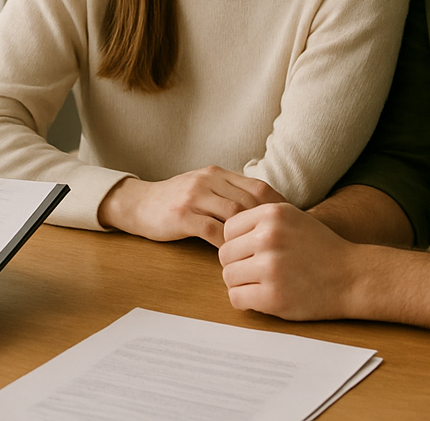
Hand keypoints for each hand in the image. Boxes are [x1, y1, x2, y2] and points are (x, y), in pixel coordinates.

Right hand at [97, 166, 285, 246]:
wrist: (138, 204)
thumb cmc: (176, 201)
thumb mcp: (204, 188)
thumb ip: (229, 194)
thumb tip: (266, 212)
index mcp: (217, 173)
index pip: (257, 186)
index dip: (278, 206)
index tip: (291, 226)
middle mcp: (207, 180)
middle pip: (250, 200)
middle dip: (269, 223)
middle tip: (282, 243)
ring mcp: (194, 196)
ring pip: (234, 214)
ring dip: (249, 235)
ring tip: (261, 252)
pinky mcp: (182, 215)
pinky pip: (212, 230)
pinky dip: (227, 244)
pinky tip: (234, 256)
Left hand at [218, 202, 354, 319]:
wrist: (352, 276)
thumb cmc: (321, 248)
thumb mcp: (292, 218)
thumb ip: (260, 220)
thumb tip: (222, 231)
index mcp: (272, 214)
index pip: (228, 229)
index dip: (236, 243)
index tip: (251, 252)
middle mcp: (269, 237)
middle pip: (225, 254)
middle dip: (237, 264)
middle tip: (256, 271)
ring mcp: (271, 268)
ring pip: (228, 276)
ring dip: (240, 283)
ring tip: (260, 284)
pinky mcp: (274, 297)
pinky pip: (237, 298)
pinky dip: (245, 300)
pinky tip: (262, 297)